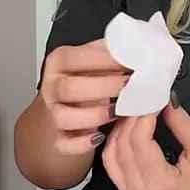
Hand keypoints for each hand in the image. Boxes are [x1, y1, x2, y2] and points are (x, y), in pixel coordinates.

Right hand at [37, 39, 128, 154]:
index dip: (104, 60)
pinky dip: (83, 143)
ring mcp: (52, 114)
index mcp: (59, 62)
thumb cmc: (84, 81)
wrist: (63, 108)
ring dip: (95, 114)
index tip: (130, 61)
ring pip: (65, 117)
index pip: (76, 58)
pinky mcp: (58, 138)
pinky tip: (100, 136)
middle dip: (104, 86)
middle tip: (130, 85)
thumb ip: (110, 53)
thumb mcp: (93, 61)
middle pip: (70, 87)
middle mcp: (52, 87)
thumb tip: (138, 44)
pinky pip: (66, 144)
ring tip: (118, 110)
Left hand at [101, 97, 189, 189]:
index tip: (153, 96)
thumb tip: (164, 98)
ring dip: (120, 130)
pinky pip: (113, 165)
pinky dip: (116, 144)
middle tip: (143, 98)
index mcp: (159, 183)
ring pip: (111, 154)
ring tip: (137, 111)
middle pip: (121, 145)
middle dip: (131, 118)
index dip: (143, 114)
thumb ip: (181, 122)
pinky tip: (128, 129)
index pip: (139, 140)